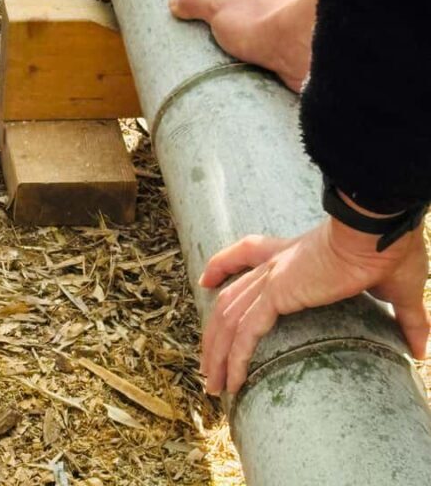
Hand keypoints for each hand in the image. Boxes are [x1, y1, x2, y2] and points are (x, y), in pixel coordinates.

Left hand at [200, 218, 429, 395]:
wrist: (377, 232)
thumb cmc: (387, 251)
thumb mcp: (395, 289)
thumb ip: (406, 319)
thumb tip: (422, 347)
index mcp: (294, 254)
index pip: (247, 252)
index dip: (223, 265)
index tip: (206, 279)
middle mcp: (276, 263)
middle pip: (228, 297)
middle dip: (213, 332)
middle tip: (206, 364)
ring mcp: (274, 276)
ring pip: (228, 316)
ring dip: (216, 352)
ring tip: (212, 384)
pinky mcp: (278, 291)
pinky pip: (246, 331)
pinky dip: (235, 357)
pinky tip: (233, 381)